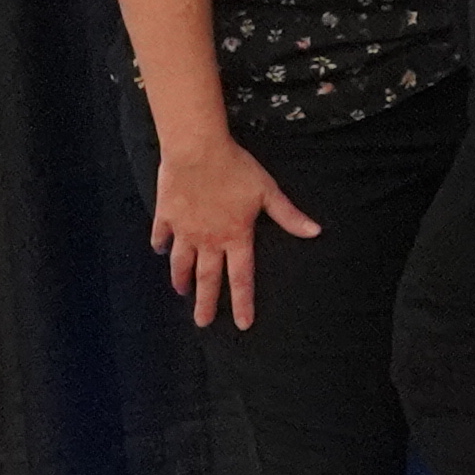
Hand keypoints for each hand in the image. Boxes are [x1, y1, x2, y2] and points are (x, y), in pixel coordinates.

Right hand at [149, 134, 318, 329]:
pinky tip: (159, 252)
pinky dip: (160, 246)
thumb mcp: (268, 192)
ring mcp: (184, 230)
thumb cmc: (236, 169)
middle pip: (207, 279)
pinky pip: (161, 236)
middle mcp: (208, 240)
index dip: (243, 302)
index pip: (241, 278)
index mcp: (235, 237)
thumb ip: (289, 216)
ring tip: (182, 292)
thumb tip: (316, 232)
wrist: (196, 151)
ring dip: (181, 279)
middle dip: (206, 304)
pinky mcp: (166, 216)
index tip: (242, 324)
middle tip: (202, 323)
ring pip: (181, 262)